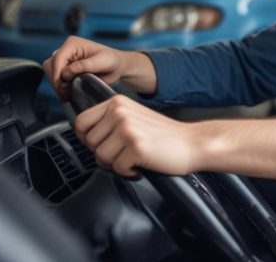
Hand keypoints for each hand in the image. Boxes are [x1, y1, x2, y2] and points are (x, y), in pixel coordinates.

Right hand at [43, 36, 126, 101]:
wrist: (116, 67)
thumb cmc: (112, 61)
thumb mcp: (102, 62)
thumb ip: (85, 65)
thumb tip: (66, 72)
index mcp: (73, 44)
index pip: (58, 58)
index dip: (57, 73)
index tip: (62, 86)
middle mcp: (66, 50)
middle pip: (50, 65)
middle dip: (56, 80)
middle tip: (65, 93)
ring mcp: (64, 60)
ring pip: (50, 72)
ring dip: (57, 85)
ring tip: (67, 94)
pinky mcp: (65, 69)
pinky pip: (55, 78)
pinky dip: (59, 87)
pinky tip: (67, 94)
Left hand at [75, 95, 199, 176]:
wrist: (193, 143)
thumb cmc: (165, 135)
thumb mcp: (134, 117)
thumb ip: (110, 120)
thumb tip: (86, 136)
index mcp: (117, 103)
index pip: (81, 122)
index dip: (87, 138)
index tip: (101, 144)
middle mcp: (120, 113)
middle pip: (89, 142)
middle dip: (104, 153)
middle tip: (123, 153)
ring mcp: (128, 129)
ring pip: (101, 157)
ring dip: (117, 163)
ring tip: (134, 158)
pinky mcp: (136, 147)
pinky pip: (118, 168)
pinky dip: (129, 172)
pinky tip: (142, 164)